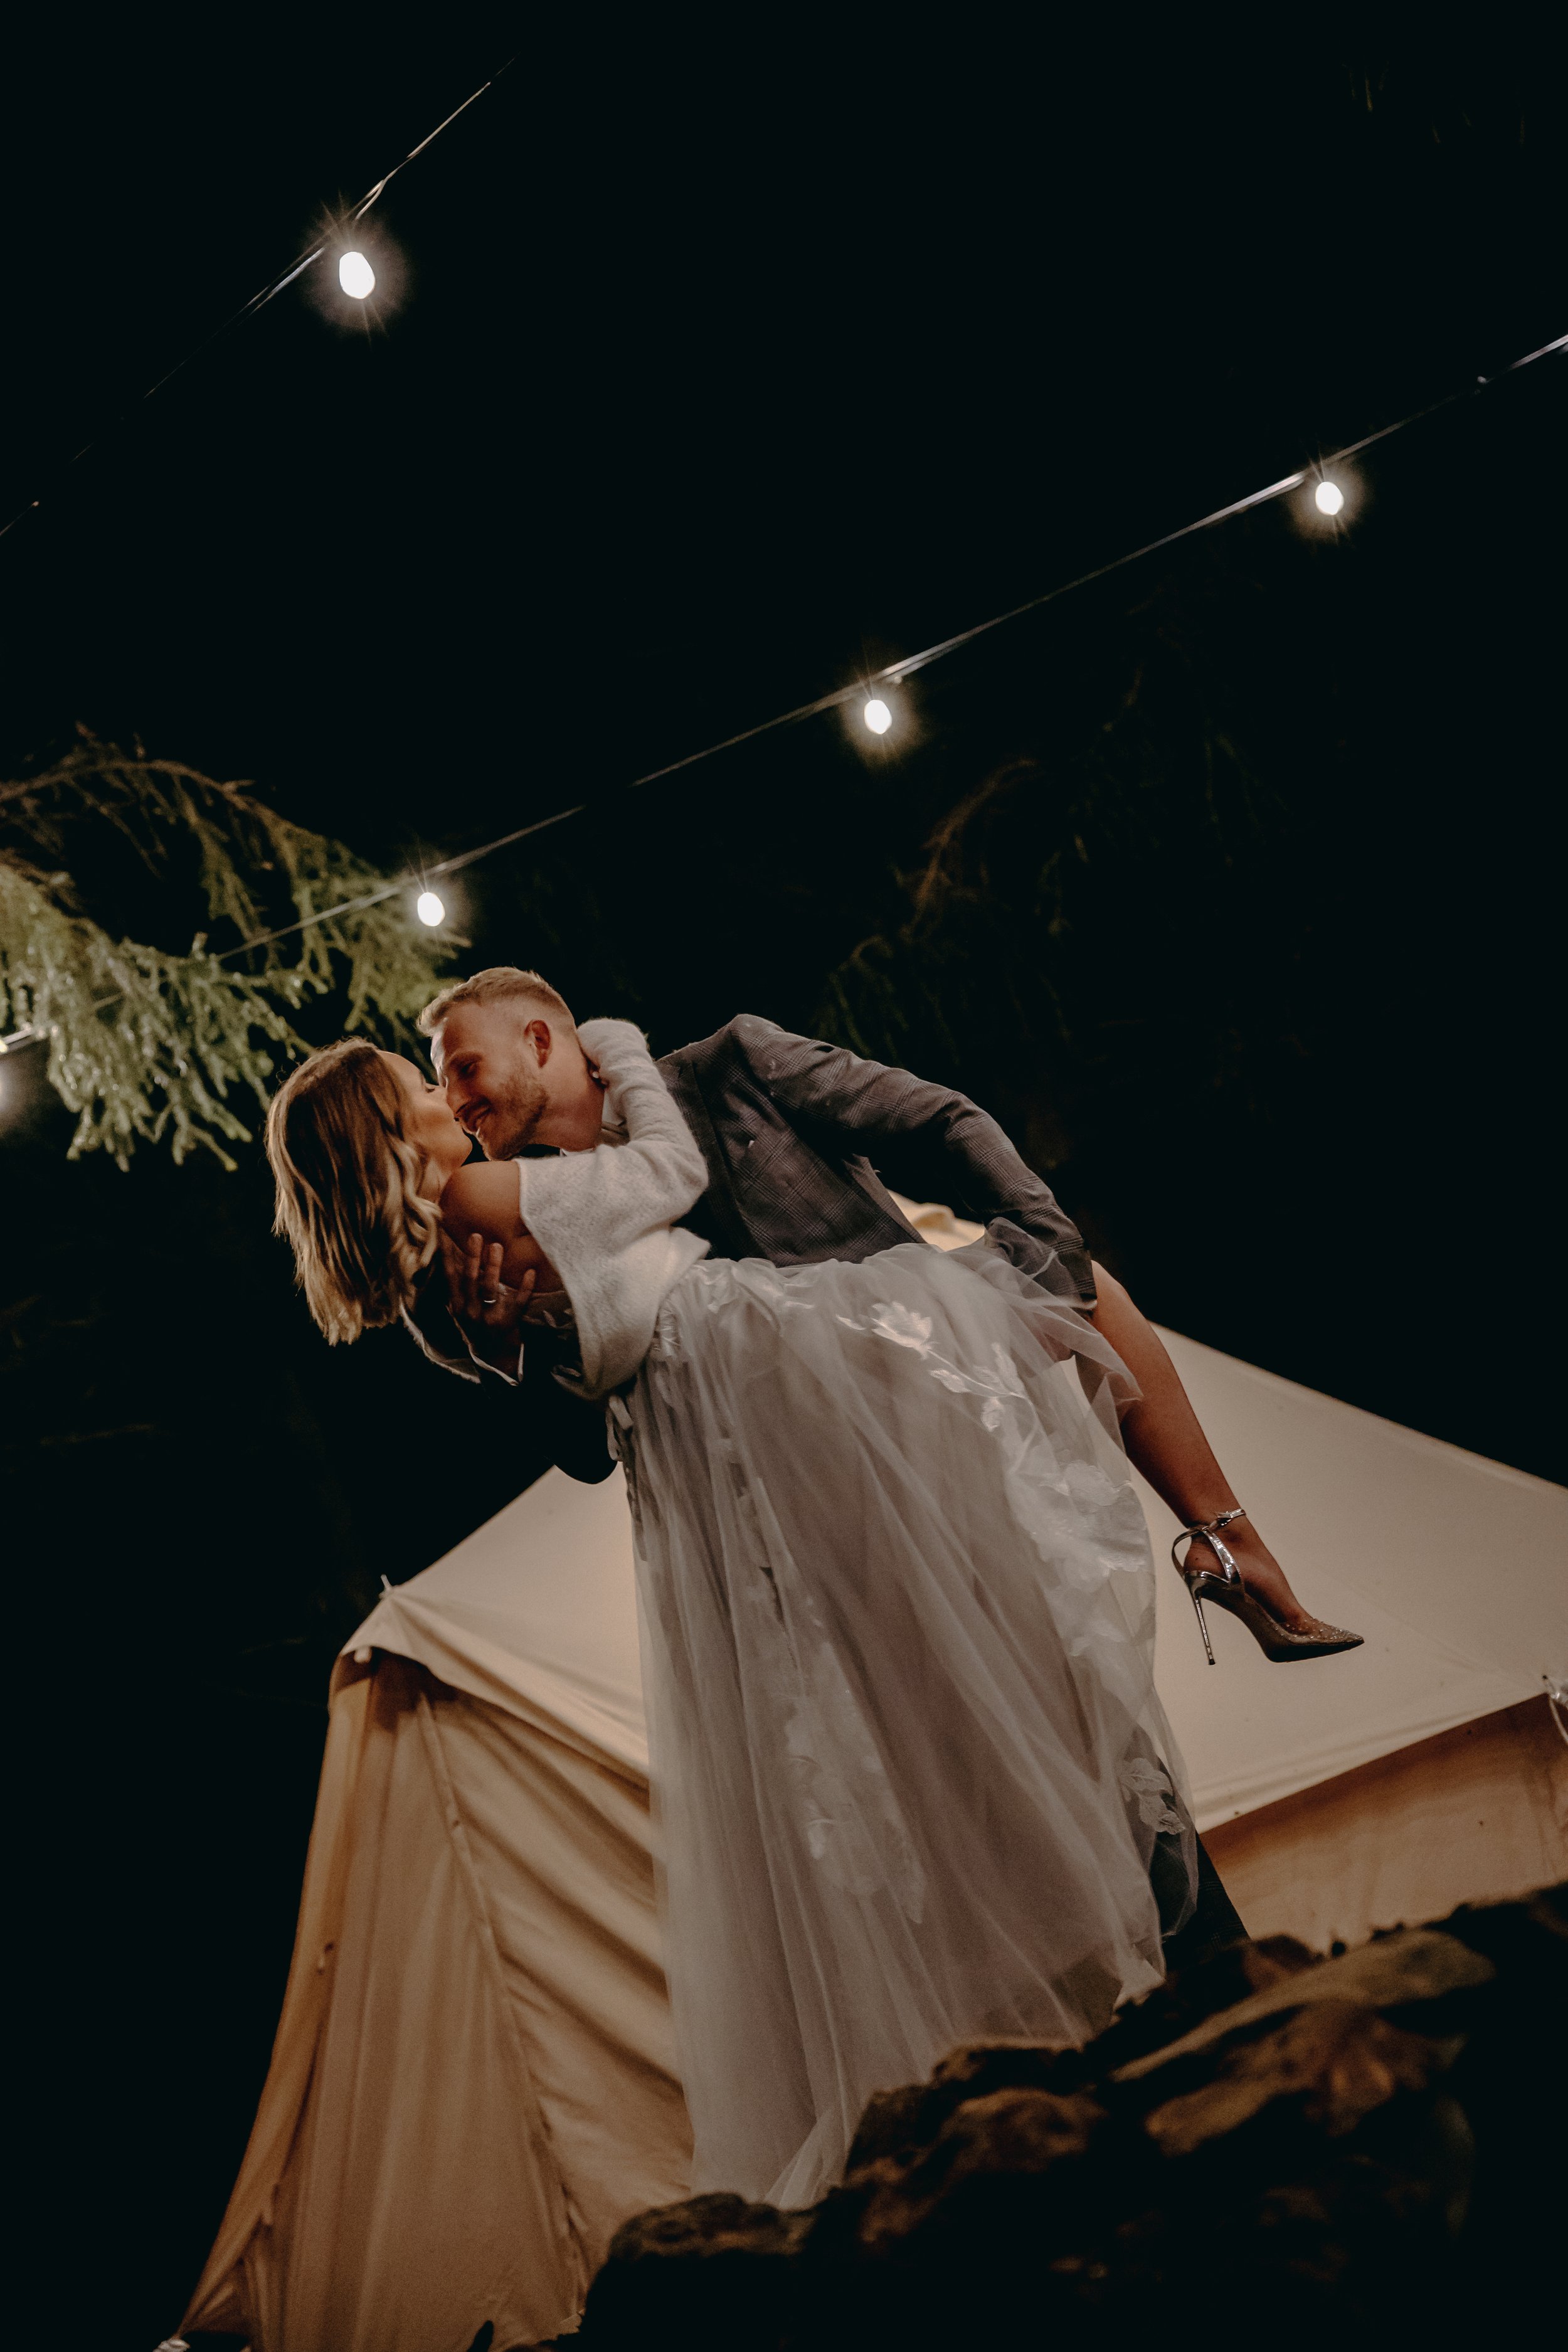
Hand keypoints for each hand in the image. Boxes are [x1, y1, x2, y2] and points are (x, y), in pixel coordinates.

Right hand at [439, 1228, 536, 1369]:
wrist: (494, 1360)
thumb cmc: (478, 1330)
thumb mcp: (463, 1312)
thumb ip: (460, 1290)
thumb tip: (457, 1259)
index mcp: (457, 1306)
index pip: (449, 1277)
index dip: (446, 1255)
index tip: (444, 1235)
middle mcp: (469, 1311)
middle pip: (469, 1280)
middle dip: (471, 1257)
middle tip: (476, 1236)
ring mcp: (488, 1318)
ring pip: (490, 1288)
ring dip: (493, 1266)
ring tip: (497, 1246)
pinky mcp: (508, 1323)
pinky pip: (518, 1302)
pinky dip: (525, 1288)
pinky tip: (531, 1272)